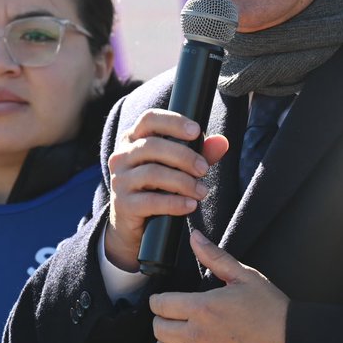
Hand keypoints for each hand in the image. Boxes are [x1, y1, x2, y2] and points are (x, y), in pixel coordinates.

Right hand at [105, 111, 228, 271]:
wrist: (132, 223)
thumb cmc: (157, 186)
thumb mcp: (178, 167)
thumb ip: (200, 153)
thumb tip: (223, 142)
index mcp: (133, 139)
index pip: (149, 119)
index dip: (173, 122)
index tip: (197, 131)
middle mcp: (121, 156)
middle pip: (152, 146)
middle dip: (184, 156)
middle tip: (204, 169)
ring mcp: (119, 180)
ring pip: (152, 173)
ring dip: (183, 182)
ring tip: (202, 191)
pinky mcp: (122, 204)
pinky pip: (150, 201)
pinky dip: (175, 203)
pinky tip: (190, 205)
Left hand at [150, 231, 288, 342]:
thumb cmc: (270, 308)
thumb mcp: (244, 276)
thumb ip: (214, 256)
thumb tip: (195, 237)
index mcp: (204, 308)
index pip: (161, 305)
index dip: (158, 300)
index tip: (163, 299)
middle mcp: (198, 335)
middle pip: (158, 329)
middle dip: (161, 319)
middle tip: (172, 314)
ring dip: (167, 342)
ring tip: (178, 332)